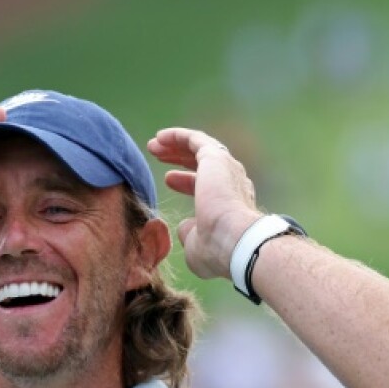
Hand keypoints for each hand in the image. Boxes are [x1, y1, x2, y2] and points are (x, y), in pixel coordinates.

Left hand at [148, 128, 263, 280]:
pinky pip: (194, 140)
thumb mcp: (197, 246)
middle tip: (159, 155)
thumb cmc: (218, 251)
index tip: (168, 179)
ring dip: (176, 145)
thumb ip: (190, 234)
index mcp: (230, 204)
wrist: (235, 240)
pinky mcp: (215, 158)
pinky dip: (177, 136)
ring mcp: (226, 169)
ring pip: (199, 149)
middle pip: (203, 164)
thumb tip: (184, 226)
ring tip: (153, 145)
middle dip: (179, 158)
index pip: (208, 186)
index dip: (186, 182)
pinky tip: (160, 138)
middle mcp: (232, 183)